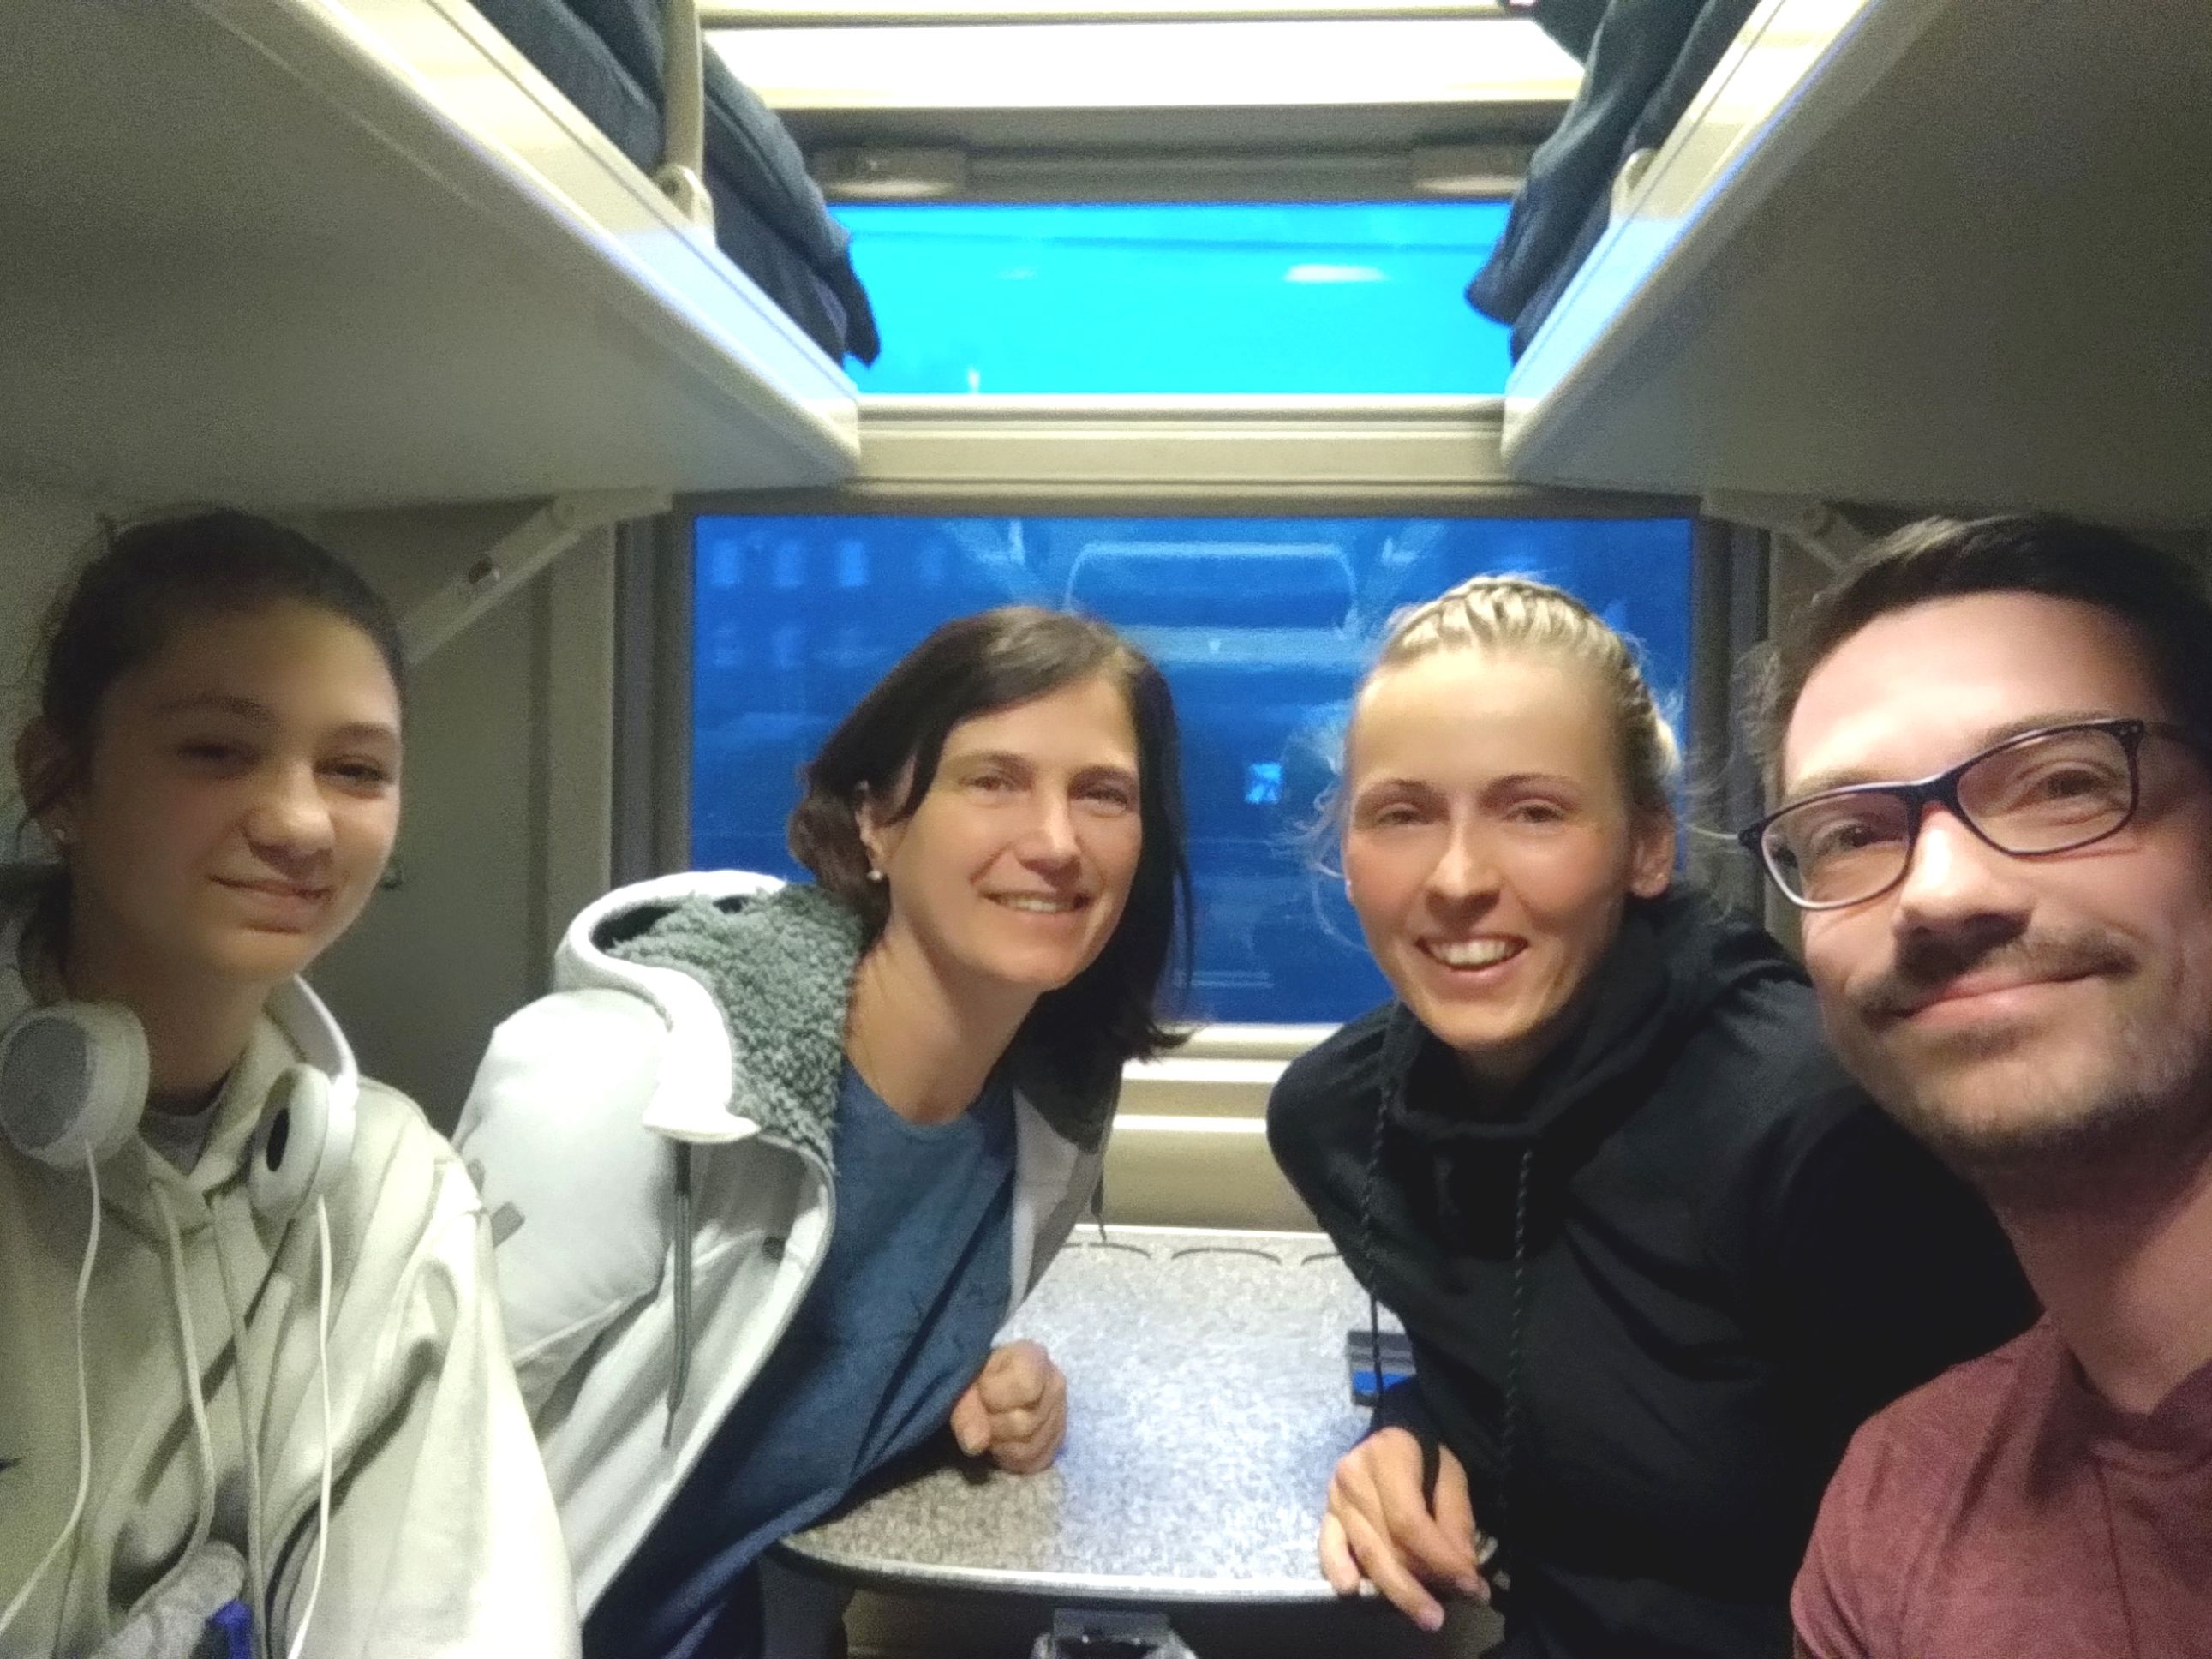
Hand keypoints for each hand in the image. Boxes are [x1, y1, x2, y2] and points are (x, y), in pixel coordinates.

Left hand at [948, 1340, 1066, 1473]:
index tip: (980, 1389)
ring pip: (1029, 1449)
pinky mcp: (1056, 1442)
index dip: (994, 1395)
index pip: (1025, 1386)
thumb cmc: (975, 1375)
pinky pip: (1034, 1463)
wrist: (985, 1383)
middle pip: (1025, 1424)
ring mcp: (1060, 1416)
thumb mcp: (963, 1382)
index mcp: (1035, 1358)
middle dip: (993, 1425)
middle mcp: (1055, 1385)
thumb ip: (967, 1409)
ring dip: (999, 1446)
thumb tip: (975, 1444)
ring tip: (989, 1428)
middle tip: (980, 1414)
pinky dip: (1010, 1459)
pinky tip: (1000, 1442)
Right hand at [1318, 1428, 1486, 1631]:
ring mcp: (1335, 1496)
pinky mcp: (1326, 1514)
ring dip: (1393, 1590)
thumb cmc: (1426, 1457)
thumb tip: (1463, 1571)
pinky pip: (1328, 1547)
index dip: (1438, 1558)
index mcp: (1388, 1456)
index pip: (1409, 1521)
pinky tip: (1352, 1590)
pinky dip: (1338, 1569)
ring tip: (1422, 1614)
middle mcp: (1354, 1476)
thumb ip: (1457, 1521)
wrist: (1393, 1439)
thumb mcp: (1451, 1476)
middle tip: (1439, 1617)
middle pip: (1384, 1543)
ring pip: (1363, 1552)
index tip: (1468, 1586)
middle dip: (1415, 1586)